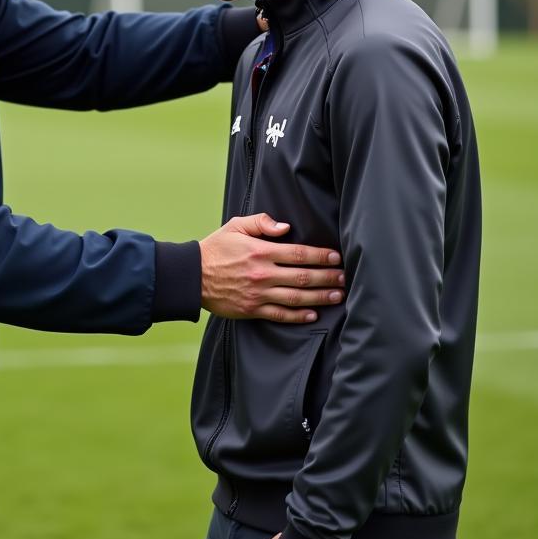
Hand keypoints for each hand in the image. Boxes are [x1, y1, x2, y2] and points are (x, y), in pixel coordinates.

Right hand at [199, 214, 343, 322]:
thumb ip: (261, 222)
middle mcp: (262, 273)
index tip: (336, 257)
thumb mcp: (235, 226)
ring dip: (319, 297)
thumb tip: (285, 226)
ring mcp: (258, 294)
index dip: (320, 256)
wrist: (192, 276)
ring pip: (296, 297)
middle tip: (344, 278)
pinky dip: (298, 316)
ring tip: (337, 296)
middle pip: (303, 276)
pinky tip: (313, 314)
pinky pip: (280, 314)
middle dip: (327, 277)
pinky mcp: (252, 309)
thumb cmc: (215, 248)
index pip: (299, 253)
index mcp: (260, 251)